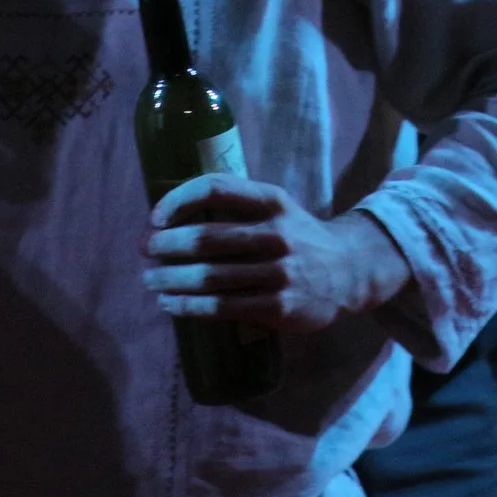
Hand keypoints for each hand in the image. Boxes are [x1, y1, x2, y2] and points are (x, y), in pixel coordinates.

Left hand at [142, 175, 410, 331]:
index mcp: (272, 201)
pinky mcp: (279, 307)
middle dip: (168, 244)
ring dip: (171, 279)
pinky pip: (223, 307)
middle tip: (145, 249)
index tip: (156, 215)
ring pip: (211, 276)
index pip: (217, 188)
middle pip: (208, 237)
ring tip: (150, 280)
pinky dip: (190, 306)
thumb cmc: (298, 236)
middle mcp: (277, 234)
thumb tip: (174, 214)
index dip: (180, 199)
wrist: (350, 272)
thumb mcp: (278, 208)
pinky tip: (170, 304)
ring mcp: (280, 273)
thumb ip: (238, 205)